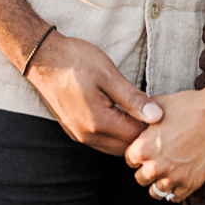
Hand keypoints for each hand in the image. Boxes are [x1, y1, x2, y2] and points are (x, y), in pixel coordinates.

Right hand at [26, 32, 163, 154]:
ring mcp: (78, 135)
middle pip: (125, 147)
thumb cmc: (76, 61)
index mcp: (98, 123)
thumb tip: (157, 116)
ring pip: (112, 147)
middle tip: (153, 112)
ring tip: (139, 113)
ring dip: (127, 135)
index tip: (162, 109)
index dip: (152, 126)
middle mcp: (87, 136)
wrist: (42, 57)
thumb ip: (132, 99)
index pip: (136, 137)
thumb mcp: (108, 75)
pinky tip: (121, 115)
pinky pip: (100, 141)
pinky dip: (114, 133)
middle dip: (141, 134)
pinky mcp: (73, 129)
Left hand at [125, 88, 204, 202]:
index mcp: (142, 148)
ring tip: (168, 170)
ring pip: (156, 192)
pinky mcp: (191, 185)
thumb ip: (144, 114)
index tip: (148, 149)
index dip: (138, 153)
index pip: (130, 160)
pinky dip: (175, 190)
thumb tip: (138, 114)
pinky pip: (174, 198)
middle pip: (140, 178)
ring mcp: (173, 178)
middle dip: (147, 169)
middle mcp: (154, 167)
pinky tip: (179, 177)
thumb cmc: (189, 106)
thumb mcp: (160, 104)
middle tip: (159, 159)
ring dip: (160, 181)